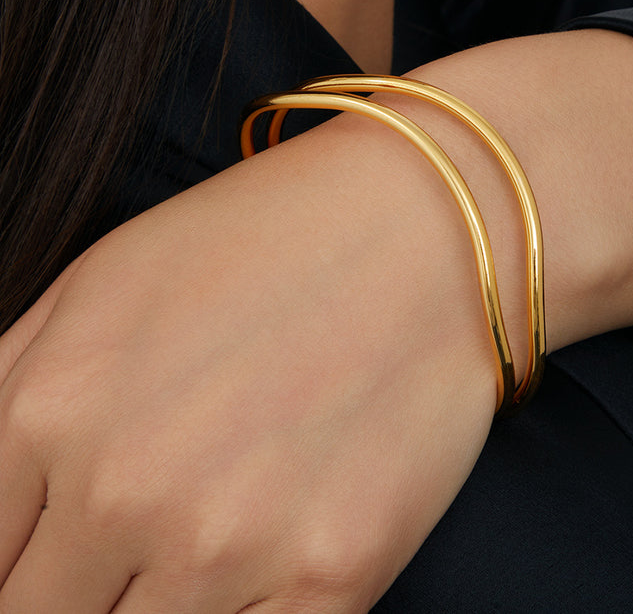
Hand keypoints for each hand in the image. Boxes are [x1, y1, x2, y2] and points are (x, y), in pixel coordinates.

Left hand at [0, 115, 498, 611]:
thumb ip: (14, 387)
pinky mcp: (332, 573)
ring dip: (157, 607)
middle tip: (136, 547)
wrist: (422, 225)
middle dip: (76, 591)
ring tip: (207, 536)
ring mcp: (233, 543)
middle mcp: (128, 490)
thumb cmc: (270, 237)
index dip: (15, 567)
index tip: (56, 559)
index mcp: (53, 409)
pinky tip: (255, 568)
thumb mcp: (106, 279)